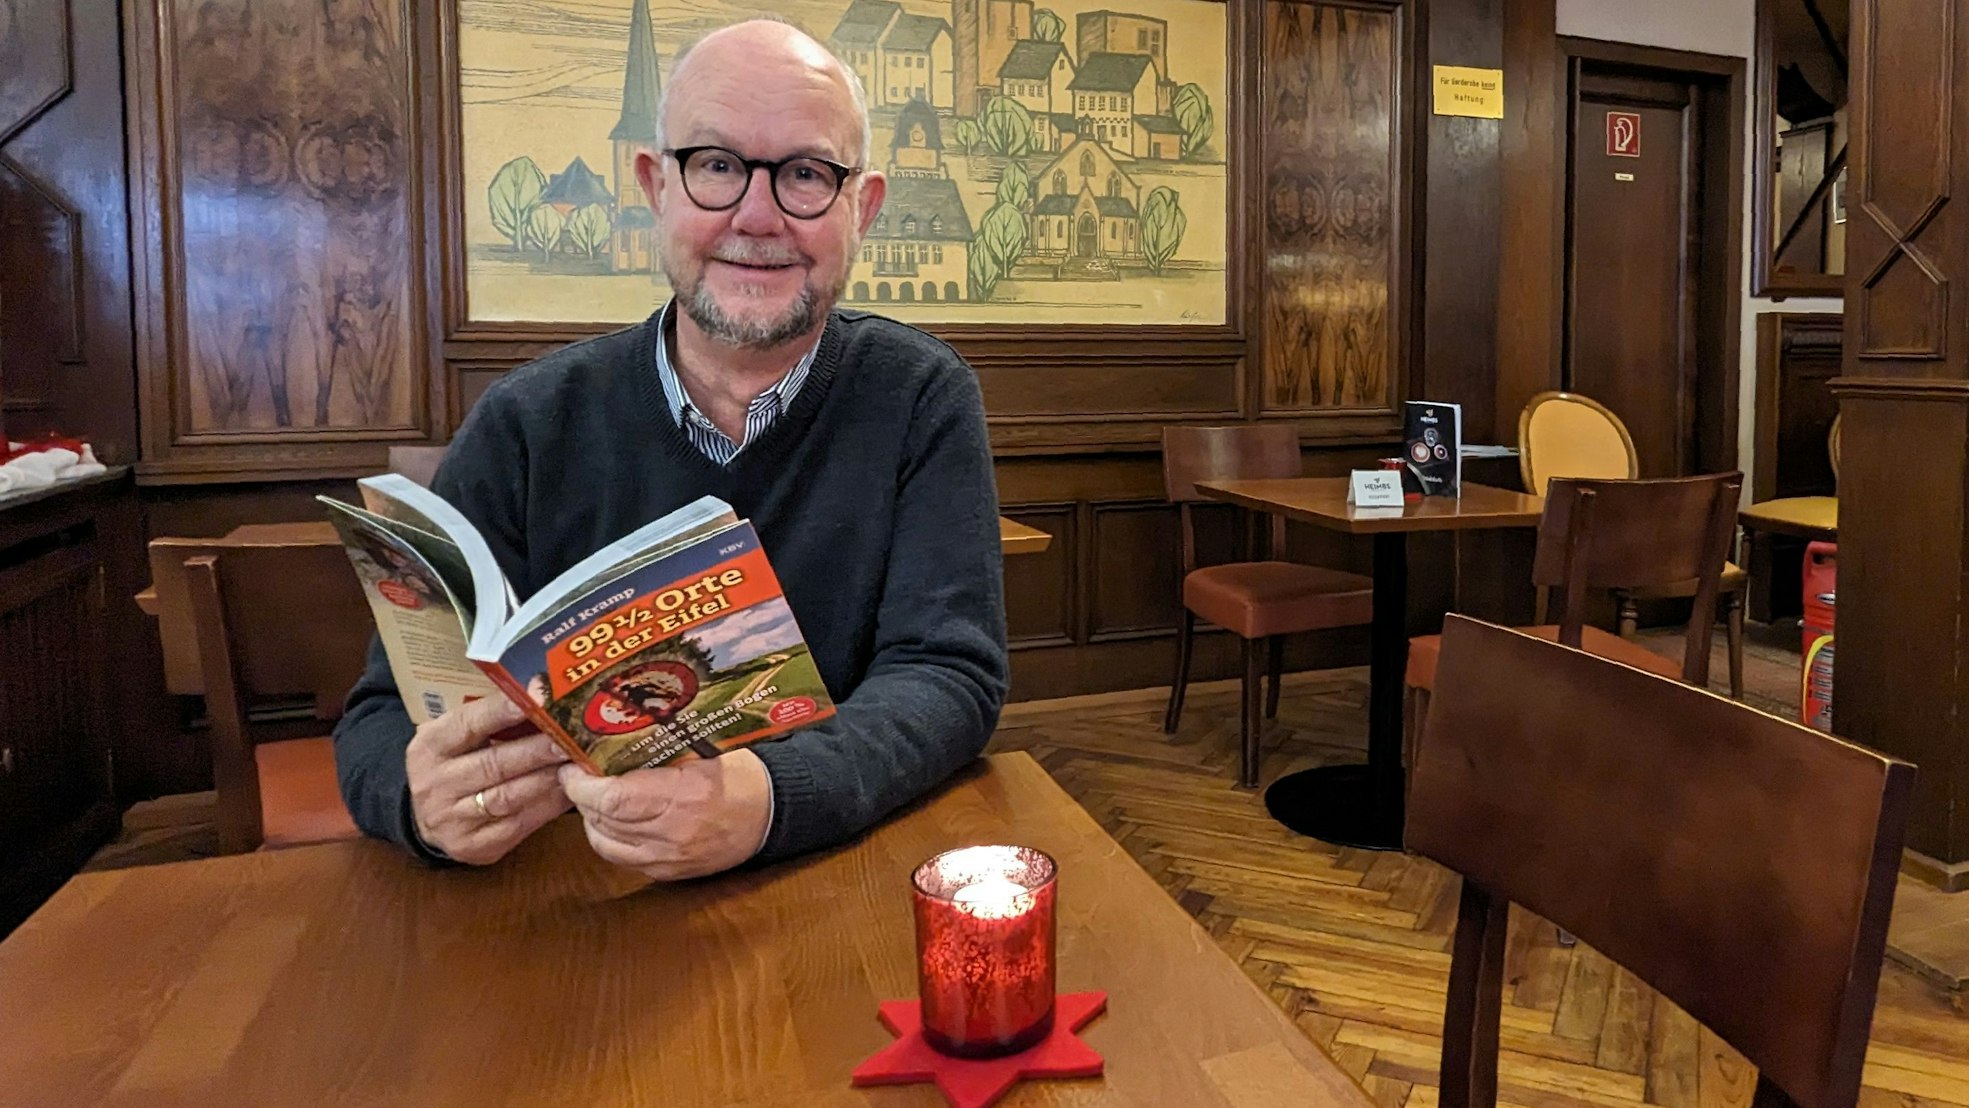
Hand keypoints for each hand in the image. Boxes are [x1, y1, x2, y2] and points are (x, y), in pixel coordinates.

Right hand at [407, 695, 571, 864]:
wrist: (427, 817)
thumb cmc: (456, 763)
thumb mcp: (457, 736)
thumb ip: (490, 719)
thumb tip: (542, 695)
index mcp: (430, 746)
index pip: (468, 724)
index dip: (503, 711)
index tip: (538, 698)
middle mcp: (434, 783)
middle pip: (493, 764)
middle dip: (538, 749)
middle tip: (571, 737)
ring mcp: (452, 819)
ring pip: (508, 797)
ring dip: (548, 779)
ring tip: (577, 763)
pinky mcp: (473, 845)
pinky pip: (518, 824)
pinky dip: (548, 806)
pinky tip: (570, 792)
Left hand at [558, 749, 771, 879]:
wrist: (774, 814)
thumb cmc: (741, 776)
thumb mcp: (703, 752)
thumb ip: (658, 750)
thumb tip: (612, 737)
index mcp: (682, 797)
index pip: (612, 799)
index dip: (582, 786)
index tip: (573, 768)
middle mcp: (672, 834)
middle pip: (603, 822)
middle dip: (582, 799)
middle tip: (577, 777)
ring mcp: (670, 859)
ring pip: (606, 846)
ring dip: (591, 821)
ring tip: (592, 799)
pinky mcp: (670, 873)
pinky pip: (624, 861)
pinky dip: (610, 840)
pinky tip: (613, 821)